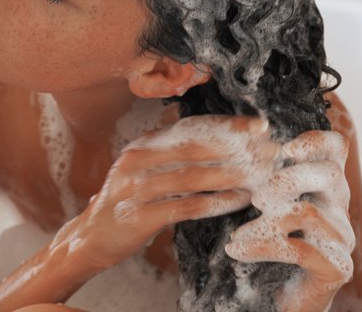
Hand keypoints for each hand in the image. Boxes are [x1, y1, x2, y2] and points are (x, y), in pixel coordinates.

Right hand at [48, 115, 277, 272]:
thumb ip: (173, 150)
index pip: (191, 127)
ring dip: (232, 175)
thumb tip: (217, 134)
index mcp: (143, 144)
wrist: (92, 236)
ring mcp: (136, 188)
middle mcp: (138, 160)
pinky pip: (186, 206)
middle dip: (236, 148)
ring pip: (193, 177)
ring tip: (260, 175)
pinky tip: (238, 199)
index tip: (259, 126)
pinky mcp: (140, 216)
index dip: (227, 125)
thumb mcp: (144, 167)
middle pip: (195, 148)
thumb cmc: (128, 201)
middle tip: (268, 151)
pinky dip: (216, 202)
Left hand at [225, 130, 355, 311]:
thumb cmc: (272, 247)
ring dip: (265, 222)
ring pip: (307, 212)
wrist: (282, 300)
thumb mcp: (268, 207)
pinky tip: (236, 250)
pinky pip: (298, 248)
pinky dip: (261, 248)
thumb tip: (241, 152)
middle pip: (329, 174)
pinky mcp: (337, 267)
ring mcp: (342, 238)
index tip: (283, 151)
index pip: (336, 149)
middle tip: (256, 197)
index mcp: (327, 186)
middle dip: (287, 179)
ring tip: (237, 235)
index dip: (314, 142)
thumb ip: (264, 181)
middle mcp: (340, 208)